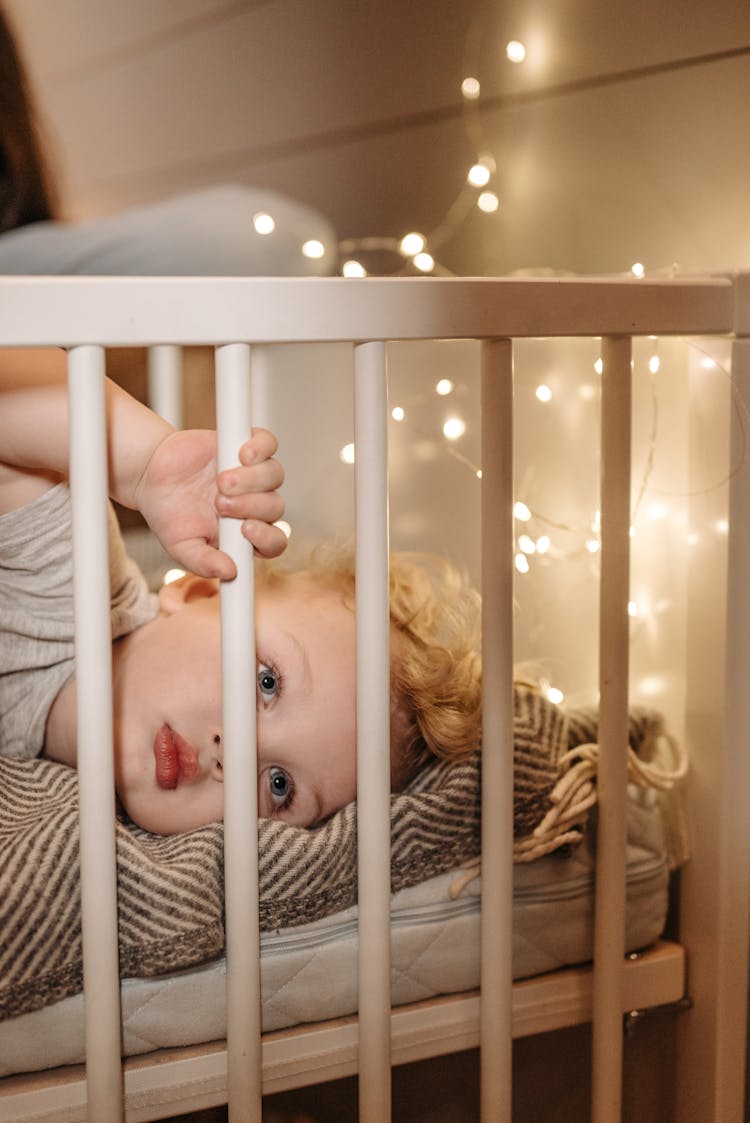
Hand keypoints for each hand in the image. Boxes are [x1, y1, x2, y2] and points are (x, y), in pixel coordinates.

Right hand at [135, 428, 284, 578]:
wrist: (149, 475)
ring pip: (274, 475)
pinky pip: (268, 444)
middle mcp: (253, 504)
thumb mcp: (180, 546)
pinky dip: (261, 448)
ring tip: (221, 480)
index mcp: (245, 534)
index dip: (268, 537)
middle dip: (251, 506)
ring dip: (253, 480)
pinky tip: (242, 454)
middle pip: (275, 507)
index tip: (246, 529)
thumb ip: (203, 563)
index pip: (274, 542)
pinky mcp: (244, 447)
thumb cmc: (168, 513)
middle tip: (220, 503)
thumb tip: (229, 572)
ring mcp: (251, 475)